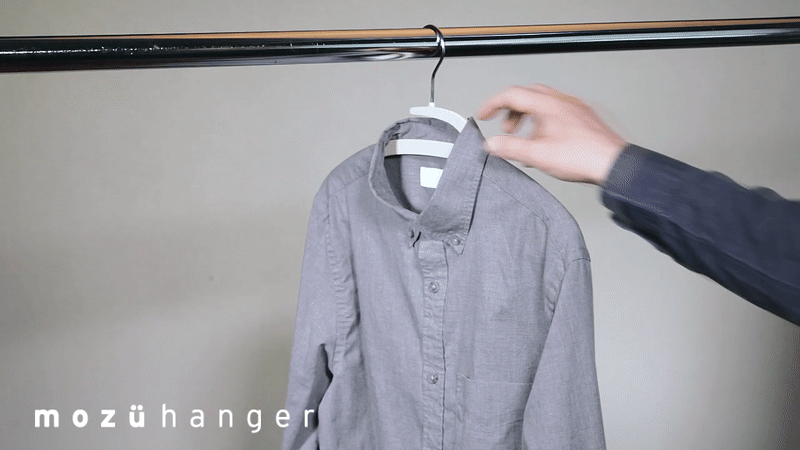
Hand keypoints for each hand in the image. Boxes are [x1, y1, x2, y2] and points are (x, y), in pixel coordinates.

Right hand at [475, 84, 627, 185]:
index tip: (484, 115)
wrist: (612, 164)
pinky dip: (542, 121)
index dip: (493, 104)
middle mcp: (562, 101)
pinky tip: (544, 141)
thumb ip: (510, 148)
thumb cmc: (583, 156)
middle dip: (511, 110)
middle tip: (504, 127)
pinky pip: (556, 112)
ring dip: (527, 117)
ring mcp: (574, 108)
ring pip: (543, 103)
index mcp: (547, 105)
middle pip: (527, 95)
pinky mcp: (583, 118)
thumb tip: (491, 144)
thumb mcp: (537, 155)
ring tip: (524, 138)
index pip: (512, 94)